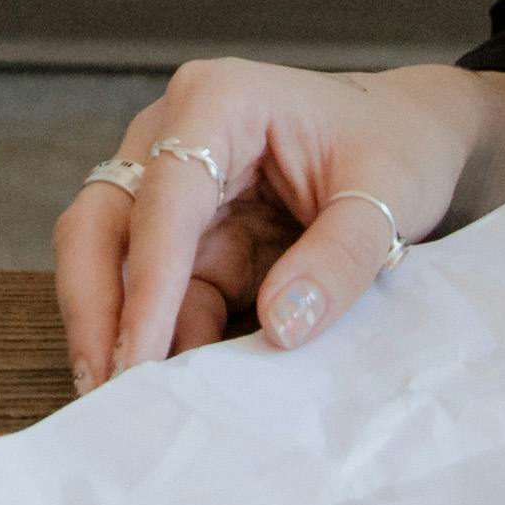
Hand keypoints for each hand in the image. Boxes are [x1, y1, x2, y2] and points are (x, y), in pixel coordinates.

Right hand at [50, 61, 488, 387]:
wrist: (408, 133)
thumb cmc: (395, 144)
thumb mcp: (388, 196)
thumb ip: (339, 258)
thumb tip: (281, 326)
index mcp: (219, 101)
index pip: (166, 196)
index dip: (149, 279)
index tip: (140, 353)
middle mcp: (174, 135)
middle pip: (101, 220)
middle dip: (95, 306)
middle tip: (105, 387)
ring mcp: (174, 188)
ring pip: (110, 258)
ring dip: (113, 329)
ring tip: (124, 404)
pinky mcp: (189, 236)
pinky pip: (158, 292)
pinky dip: (158, 338)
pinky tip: (167, 388)